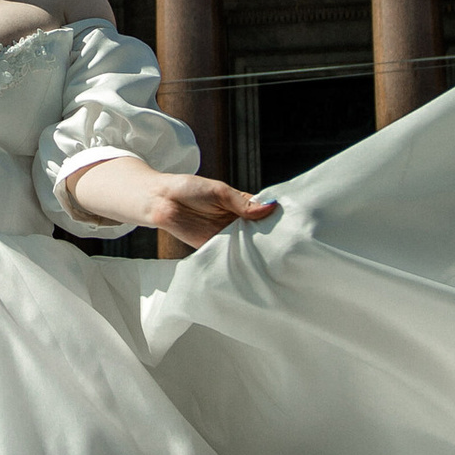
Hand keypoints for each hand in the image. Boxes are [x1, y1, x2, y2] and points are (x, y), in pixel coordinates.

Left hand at [133, 174, 279, 251]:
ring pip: (246, 245)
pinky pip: (229, 255)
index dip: (276, 219)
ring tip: (276, 258)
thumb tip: (270, 207)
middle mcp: (235, 221)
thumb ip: (243, 203)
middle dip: (270, 238)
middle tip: (289, 247)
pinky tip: (253, 264)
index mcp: (240, 204)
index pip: (264, 213)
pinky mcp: (212, 247)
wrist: (160, 201)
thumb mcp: (220, 192)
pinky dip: (239, 259)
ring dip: (257, 251)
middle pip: (258, 232)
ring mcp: (225, 235)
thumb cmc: (189, 189)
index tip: (294, 227)